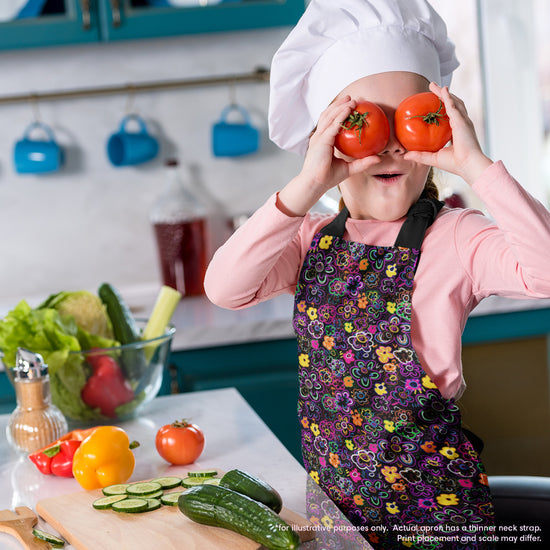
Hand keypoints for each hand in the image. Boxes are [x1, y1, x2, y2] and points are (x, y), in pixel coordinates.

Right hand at [278, 96, 380, 215]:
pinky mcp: (321, 140)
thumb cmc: (328, 178)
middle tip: (352, 98)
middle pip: (328, 115)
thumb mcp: (349, 168)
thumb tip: (378, 158)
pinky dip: (341, 115)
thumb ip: (362, 163)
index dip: (339, 113)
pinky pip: (333, 124)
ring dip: (340, 106)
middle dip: (339, 105)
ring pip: (329, 116)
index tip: (351, 107)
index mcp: (322, 142)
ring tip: (351, 100)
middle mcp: (319, 137)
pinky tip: (349, 109)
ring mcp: (319, 137)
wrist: (315, 184)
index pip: (330, 123)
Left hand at [404, 82, 491, 184]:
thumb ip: (419, 155)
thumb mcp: (433, 158)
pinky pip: (453, 105)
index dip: (444, 109)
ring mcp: (463, 121)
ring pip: (453, 102)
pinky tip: (442, 90)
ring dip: (444, 93)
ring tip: (435, 86)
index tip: (434, 105)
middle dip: (443, 96)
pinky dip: (448, 97)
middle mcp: (461, 124)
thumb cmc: (454, 164)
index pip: (450, 117)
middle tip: (433, 88)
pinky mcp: (461, 121)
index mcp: (457, 132)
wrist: (467, 165)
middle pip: (452, 105)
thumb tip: (405, 155)